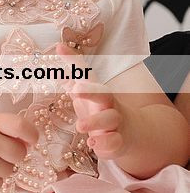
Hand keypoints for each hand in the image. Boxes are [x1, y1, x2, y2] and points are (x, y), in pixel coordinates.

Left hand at [57, 43, 137, 159]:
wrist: (132, 131)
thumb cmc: (102, 107)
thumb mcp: (88, 90)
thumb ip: (74, 72)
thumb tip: (59, 48)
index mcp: (99, 90)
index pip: (88, 74)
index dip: (74, 61)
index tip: (61, 51)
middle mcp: (109, 104)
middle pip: (103, 94)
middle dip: (90, 92)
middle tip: (75, 90)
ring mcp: (115, 123)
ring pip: (109, 120)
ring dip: (95, 122)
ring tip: (80, 126)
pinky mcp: (118, 142)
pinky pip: (114, 143)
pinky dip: (105, 144)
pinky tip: (94, 145)